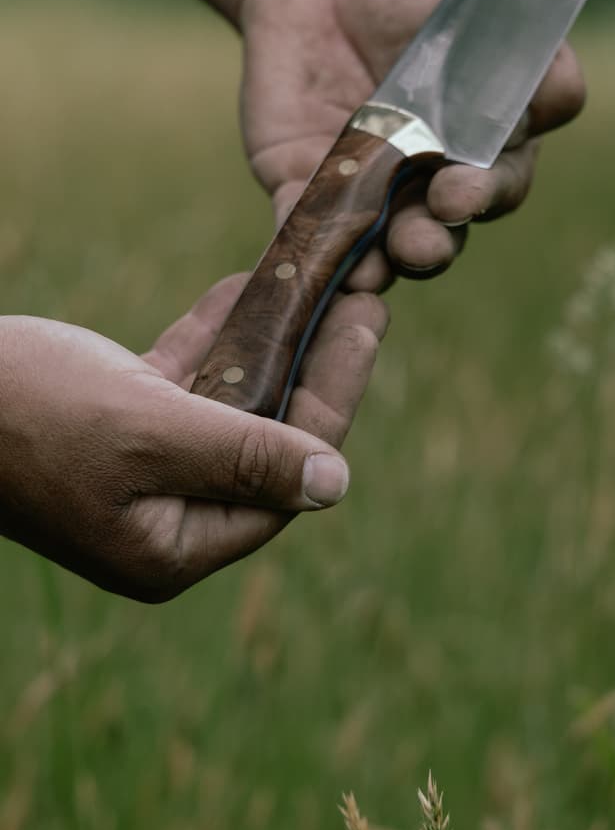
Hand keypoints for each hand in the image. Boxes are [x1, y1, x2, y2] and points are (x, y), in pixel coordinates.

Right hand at [0, 278, 386, 601]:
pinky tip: (248, 287)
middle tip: (362, 302)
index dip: (332, 400)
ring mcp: (140, 469)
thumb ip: (241, 457)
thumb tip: (336, 484)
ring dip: (270, 342)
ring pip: (229, 401)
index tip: (365, 331)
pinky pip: (185, 378)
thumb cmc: (25, 412)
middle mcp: (164, 515)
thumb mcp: (145, 433)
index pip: (281, 477)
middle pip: (265, 437)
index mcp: (172, 545)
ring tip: (321, 284)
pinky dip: (215, 334)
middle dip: (311, 367)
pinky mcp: (116, 423)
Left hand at [240, 0, 585, 290]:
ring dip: (371, 265)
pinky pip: (300, 226)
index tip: (462, 192)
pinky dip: (298, 244)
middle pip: (438, 233)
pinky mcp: (301, 184)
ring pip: (373, 247)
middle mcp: (426, 184)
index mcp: (483, 148)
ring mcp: (364, 190)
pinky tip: (297, 255)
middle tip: (420, 245)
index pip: (496, 187)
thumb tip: (558, 103)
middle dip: (431, 245)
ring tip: (367, 269)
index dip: (484, 196)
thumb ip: (528, 54)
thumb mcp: (486, 3)